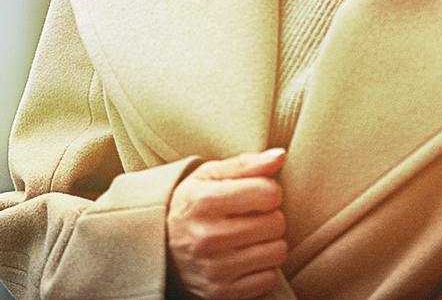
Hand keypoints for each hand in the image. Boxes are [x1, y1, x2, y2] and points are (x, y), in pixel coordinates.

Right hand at [166, 148, 288, 298]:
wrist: (160, 250)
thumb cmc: (194, 204)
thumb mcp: (210, 175)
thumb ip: (247, 164)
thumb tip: (281, 155)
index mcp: (203, 202)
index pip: (267, 193)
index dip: (270, 190)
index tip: (258, 193)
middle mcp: (206, 238)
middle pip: (276, 223)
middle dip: (270, 216)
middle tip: (253, 216)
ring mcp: (213, 270)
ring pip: (277, 252)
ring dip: (269, 242)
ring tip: (250, 236)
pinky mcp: (220, 294)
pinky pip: (268, 279)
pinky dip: (263, 268)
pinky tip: (245, 258)